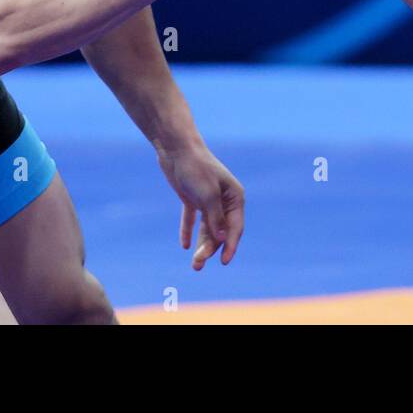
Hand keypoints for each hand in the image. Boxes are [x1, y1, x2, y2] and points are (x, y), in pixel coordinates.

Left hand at [155, 142, 245, 269]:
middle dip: (211, 248)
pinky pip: (192, 219)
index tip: (223, 262)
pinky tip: (184, 245)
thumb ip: (215, 218)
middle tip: (197, 264)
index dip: (230, 246)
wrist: (176, 148)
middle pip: (220, 230)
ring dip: (201, 244)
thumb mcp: (207, 195)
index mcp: (234, 197)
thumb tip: (222, 239)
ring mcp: (208, 199)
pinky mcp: (192, 197)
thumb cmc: (196, 169)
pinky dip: (189, 230)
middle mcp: (224, 200)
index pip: (235, 227)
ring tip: (194, 262)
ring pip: (207, 227)